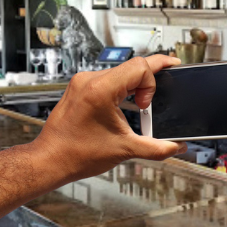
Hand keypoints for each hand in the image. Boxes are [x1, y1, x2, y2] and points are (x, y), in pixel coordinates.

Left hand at [32, 55, 186, 181]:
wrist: (51, 160)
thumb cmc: (77, 154)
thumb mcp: (125, 150)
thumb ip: (157, 148)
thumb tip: (176, 147)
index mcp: (100, 89)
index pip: (139, 66)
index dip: (153, 81)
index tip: (151, 101)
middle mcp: (89, 80)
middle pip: (131, 66)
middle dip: (149, 82)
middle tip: (159, 93)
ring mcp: (83, 83)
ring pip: (120, 72)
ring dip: (135, 86)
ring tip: (141, 105)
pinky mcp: (80, 88)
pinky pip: (109, 80)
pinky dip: (123, 90)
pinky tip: (128, 105)